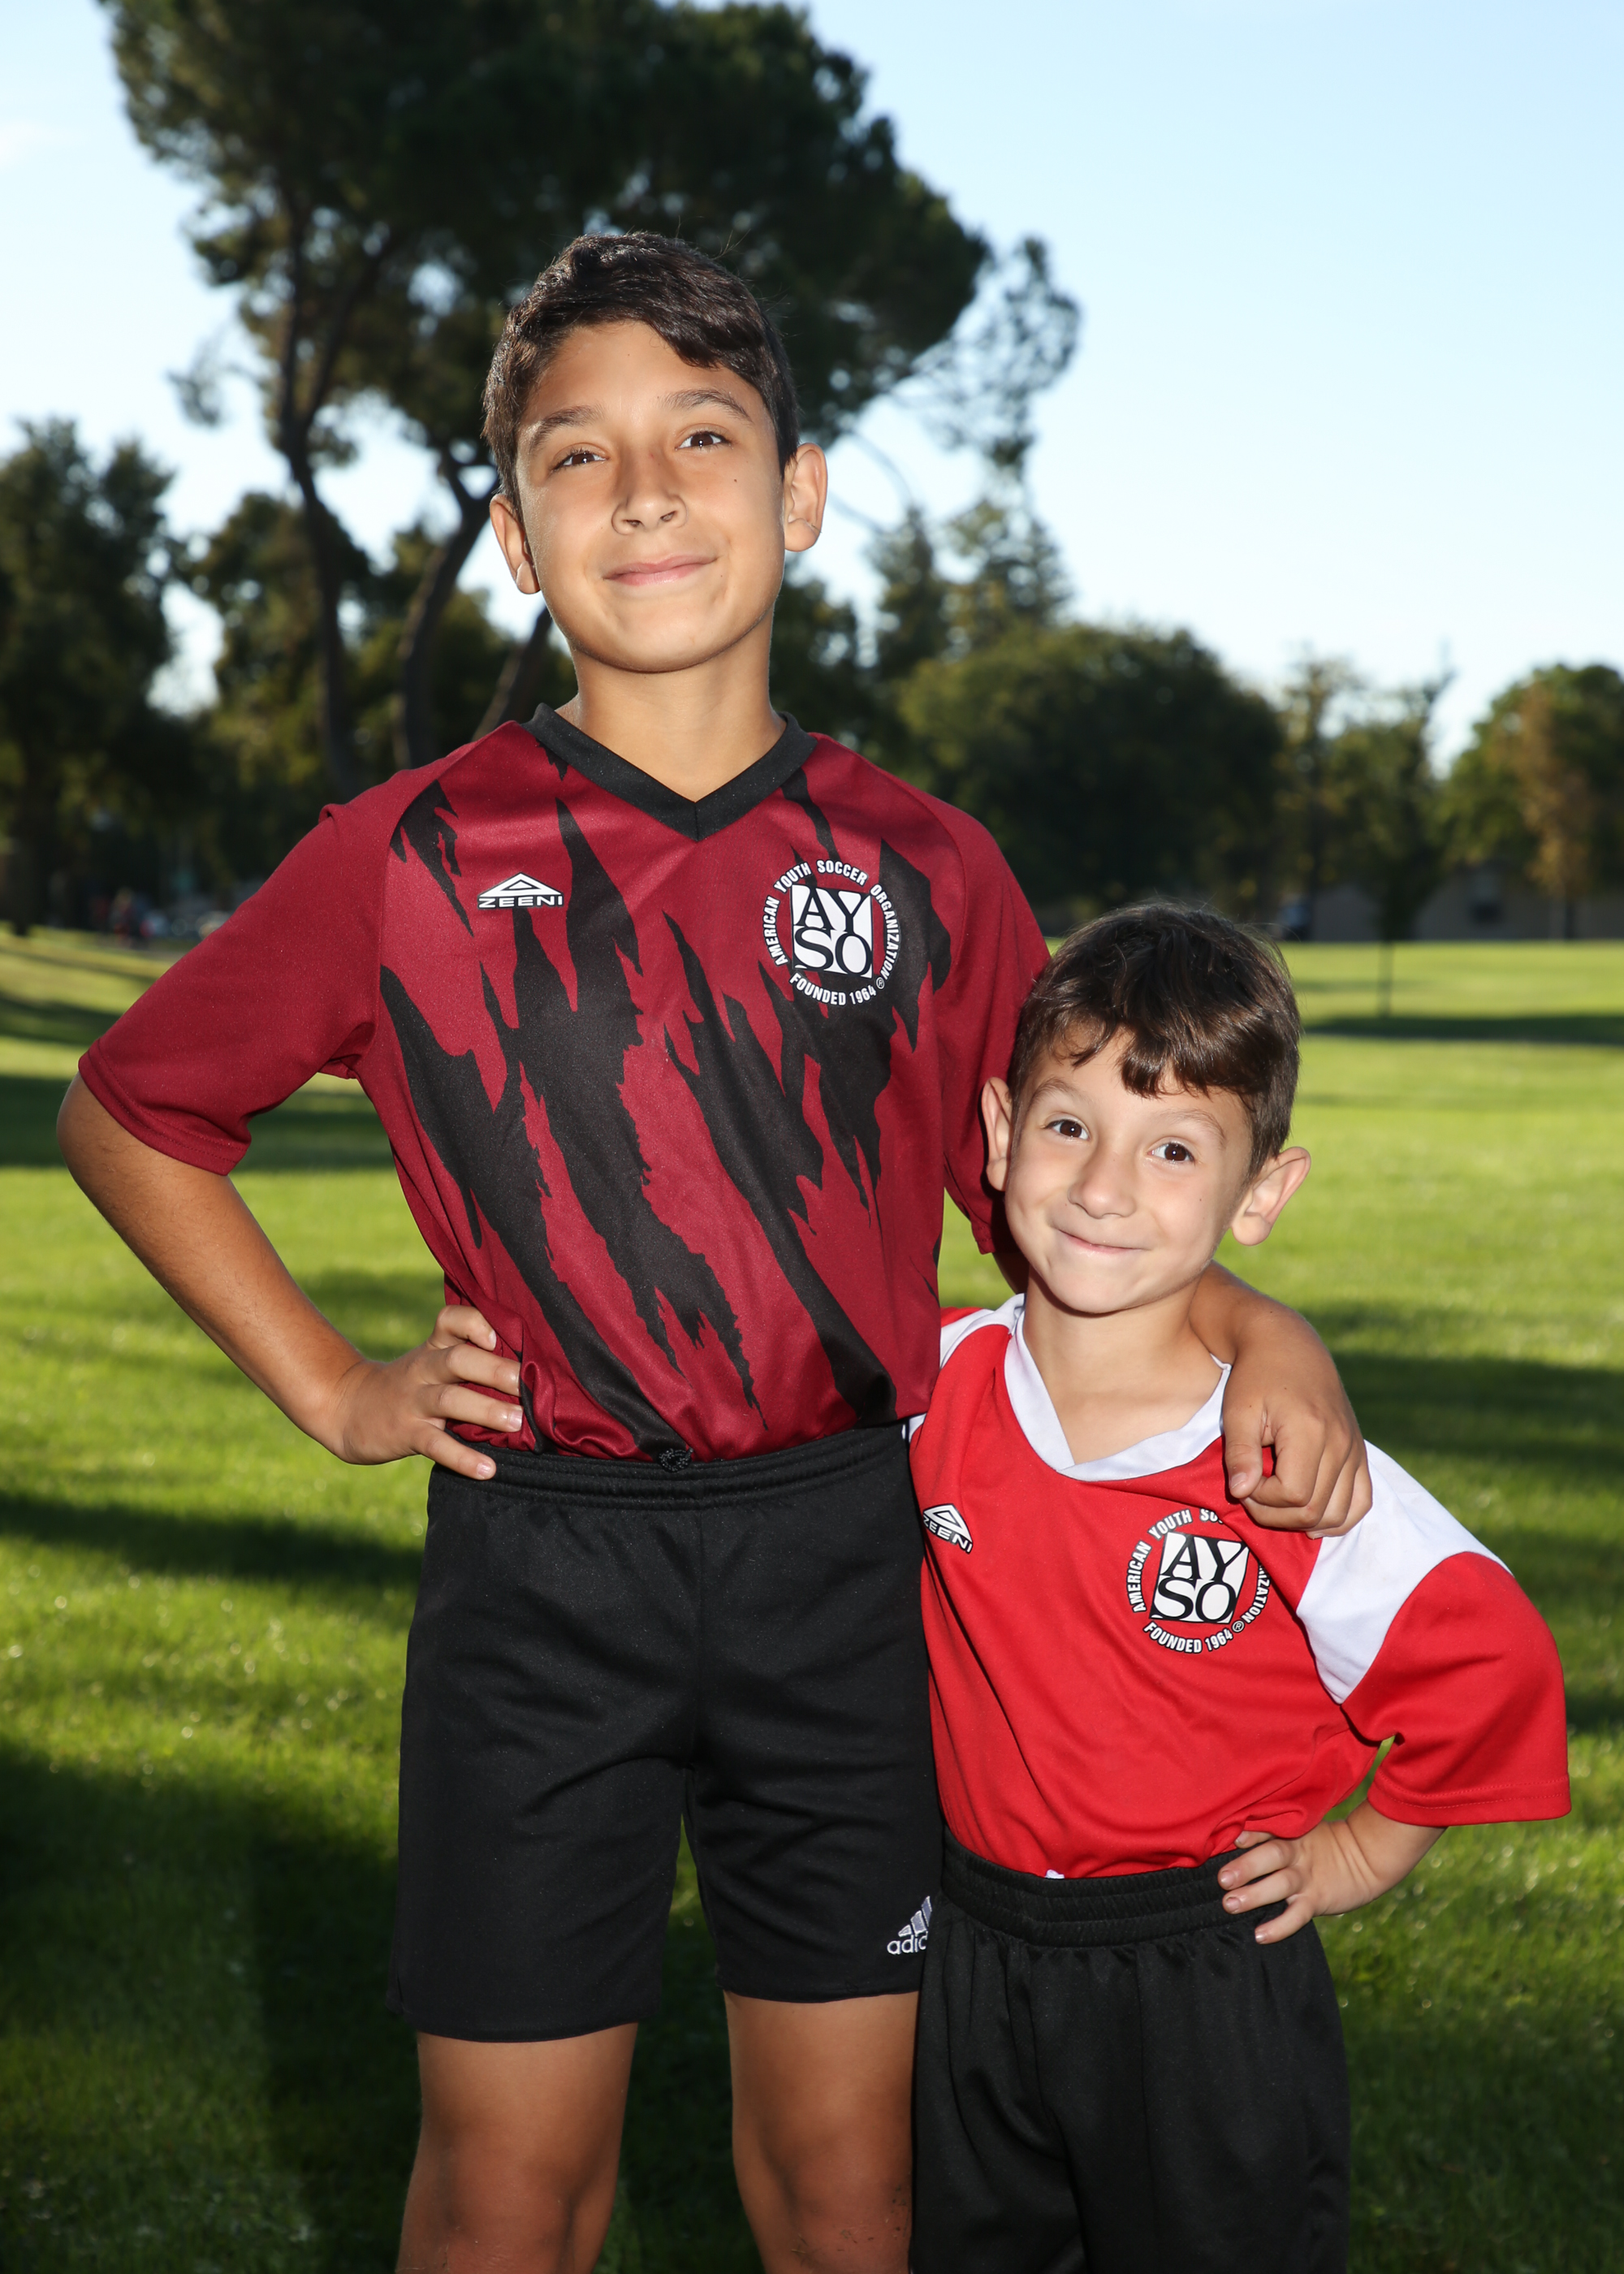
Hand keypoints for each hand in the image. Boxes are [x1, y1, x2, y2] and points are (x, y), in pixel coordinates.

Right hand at [320, 1306, 521, 1480]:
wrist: (347, 1407)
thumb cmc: (407, 1385)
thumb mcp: (429, 1361)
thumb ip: (469, 1359)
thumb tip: (530, 1374)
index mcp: (434, 1347)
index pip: (450, 1320)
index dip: (474, 1324)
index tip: (499, 1338)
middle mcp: (424, 1369)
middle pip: (458, 1360)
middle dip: (494, 1370)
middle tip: (526, 1385)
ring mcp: (413, 1401)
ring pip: (450, 1400)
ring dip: (487, 1410)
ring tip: (517, 1422)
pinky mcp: (406, 1433)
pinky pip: (436, 1445)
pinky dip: (463, 1458)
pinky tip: (488, 1469)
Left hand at [1196, 1268, 1370, 1534]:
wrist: (1287, 1344)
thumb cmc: (1255, 1376)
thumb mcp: (1238, 1411)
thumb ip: (1239, 1454)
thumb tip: (1240, 1492)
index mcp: (1310, 1431)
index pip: (1292, 1495)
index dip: (1262, 1500)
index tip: (1243, 1479)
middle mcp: (1340, 1444)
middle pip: (1314, 1510)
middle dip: (1276, 1514)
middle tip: (1252, 1491)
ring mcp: (1354, 1449)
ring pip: (1339, 1513)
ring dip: (1303, 1521)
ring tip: (1277, 1501)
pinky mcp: (1358, 1452)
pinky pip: (1361, 1500)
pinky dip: (1338, 1517)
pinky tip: (1312, 1516)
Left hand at [1216, 1806, 1443, 1943]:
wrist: (1367, 1858)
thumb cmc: (1324, 1844)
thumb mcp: (1303, 1830)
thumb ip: (1274, 1833)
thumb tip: (1235, 1838)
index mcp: (1291, 1834)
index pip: (1268, 1830)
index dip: (1250, 1833)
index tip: (1231, 1838)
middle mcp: (1297, 1854)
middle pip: (1271, 1856)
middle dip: (1246, 1867)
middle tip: (1222, 1879)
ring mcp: (1307, 1878)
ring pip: (1281, 1885)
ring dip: (1255, 1894)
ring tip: (1230, 1904)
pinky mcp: (1317, 1900)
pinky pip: (1297, 1915)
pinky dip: (1279, 1926)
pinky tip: (1260, 1934)